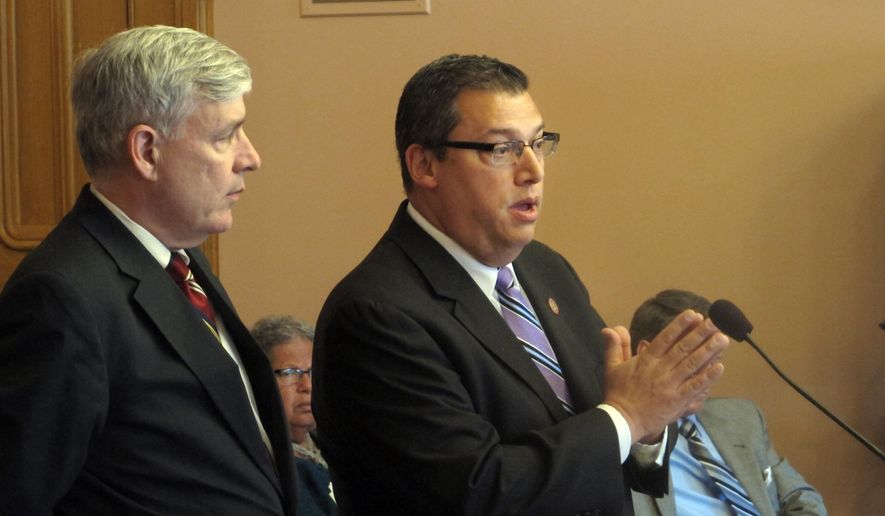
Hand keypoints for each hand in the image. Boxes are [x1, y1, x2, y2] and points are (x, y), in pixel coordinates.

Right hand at [602, 310, 728, 442]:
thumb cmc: (617, 393)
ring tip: (722, 339)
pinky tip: (720, 367)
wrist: (622, 421)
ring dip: (709, 351)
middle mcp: (660, 370)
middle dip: (700, 334)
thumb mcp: (612, 366)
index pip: (665, 338)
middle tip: (715, 322)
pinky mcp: (677, 401)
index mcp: (646, 360)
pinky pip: (695, 387)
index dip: (680, 326)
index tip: (694, 314)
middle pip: (683, 348)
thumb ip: (614, 345)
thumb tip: (611, 328)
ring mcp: (670, 386)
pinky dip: (707, 377)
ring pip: (692, 365)